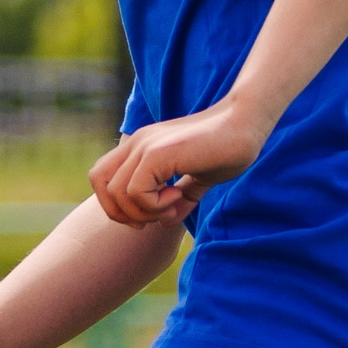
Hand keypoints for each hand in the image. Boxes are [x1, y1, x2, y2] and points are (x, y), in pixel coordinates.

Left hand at [91, 96, 269, 223]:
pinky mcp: (158, 153)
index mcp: (139, 147)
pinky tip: (179, 195)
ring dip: (145, 211)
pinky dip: (155, 205)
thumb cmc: (225, 149)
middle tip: (158, 215)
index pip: (101, 178)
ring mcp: (144, 146)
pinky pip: (137, 192)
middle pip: (102, 187)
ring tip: (175, 203)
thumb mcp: (197, 180)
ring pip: (118, 194)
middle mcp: (136, 143)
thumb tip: (164, 222)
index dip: (117, 204)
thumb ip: (179, 199)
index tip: (150, 215)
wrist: (245, 124)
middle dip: (125, 213)